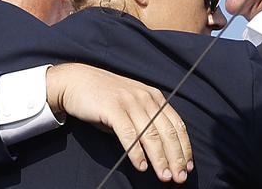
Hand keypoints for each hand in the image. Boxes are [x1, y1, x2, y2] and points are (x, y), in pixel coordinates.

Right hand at [46, 63, 192, 183]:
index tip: (187, 167)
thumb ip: (145, 121)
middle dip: (175, 158)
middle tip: (179, 178)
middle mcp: (145, 97)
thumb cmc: (102, 97)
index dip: (184, 148)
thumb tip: (160, 151)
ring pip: (151, 135)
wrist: (75, 81)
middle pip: (167, 132)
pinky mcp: (113, 108)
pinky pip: (129, 134)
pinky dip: (137, 152)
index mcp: (153, 96)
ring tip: (164, 176)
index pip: (176, 125)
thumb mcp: (130, 105)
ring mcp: (129, 101)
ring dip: (160, 159)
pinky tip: (141, 166)